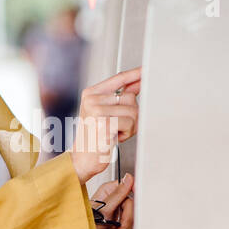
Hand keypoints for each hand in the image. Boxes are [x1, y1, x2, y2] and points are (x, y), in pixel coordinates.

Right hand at [71, 66, 141, 183]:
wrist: (82, 159)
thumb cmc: (94, 138)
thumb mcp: (105, 113)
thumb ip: (119, 97)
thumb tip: (137, 84)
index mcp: (91, 94)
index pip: (118, 79)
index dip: (135, 74)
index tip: (146, 69)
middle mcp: (92, 99)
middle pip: (130, 97)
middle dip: (131, 114)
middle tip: (118, 126)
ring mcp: (96, 111)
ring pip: (133, 111)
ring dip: (129, 126)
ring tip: (115, 132)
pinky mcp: (104, 123)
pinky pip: (130, 123)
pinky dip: (126, 133)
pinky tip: (114, 138)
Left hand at [91, 172, 134, 228]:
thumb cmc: (86, 225)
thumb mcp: (104, 209)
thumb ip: (118, 194)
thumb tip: (128, 178)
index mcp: (108, 191)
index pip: (127, 186)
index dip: (135, 191)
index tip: (139, 199)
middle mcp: (113, 200)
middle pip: (132, 205)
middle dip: (126, 219)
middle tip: (119, 226)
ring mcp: (116, 211)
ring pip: (131, 216)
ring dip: (122, 228)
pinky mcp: (118, 222)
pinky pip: (128, 226)